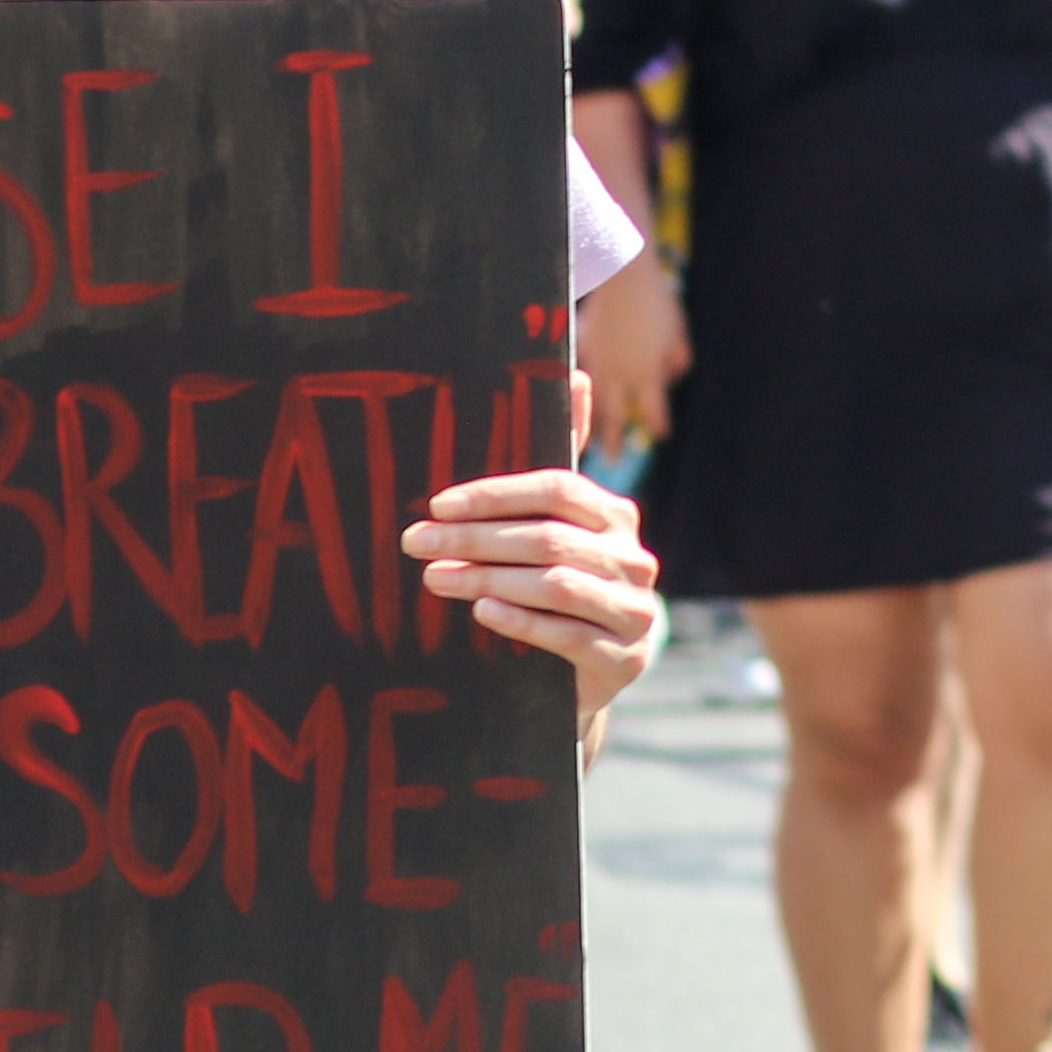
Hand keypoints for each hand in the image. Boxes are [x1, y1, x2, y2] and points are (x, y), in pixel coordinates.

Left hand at [405, 393, 662, 728]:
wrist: (587, 680)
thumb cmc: (563, 589)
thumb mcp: (561, 529)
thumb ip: (564, 458)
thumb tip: (578, 371)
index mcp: (617, 516)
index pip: (558, 488)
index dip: (497, 494)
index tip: (438, 504)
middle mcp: (634, 558)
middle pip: (549, 538)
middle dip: (476, 539)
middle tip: (416, 542)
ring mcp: (634, 610)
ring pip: (555, 583)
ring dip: (488, 579)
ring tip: (434, 579)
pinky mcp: (624, 658)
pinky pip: (567, 634)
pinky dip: (520, 622)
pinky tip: (481, 613)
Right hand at [577, 245, 689, 444]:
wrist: (624, 273)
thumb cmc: (656, 299)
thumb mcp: (676, 330)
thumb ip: (677, 356)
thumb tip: (675, 375)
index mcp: (646, 372)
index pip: (653, 410)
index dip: (657, 424)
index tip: (661, 435)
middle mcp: (619, 374)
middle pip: (616, 416)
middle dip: (614, 440)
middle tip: (611, 461)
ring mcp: (597, 362)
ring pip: (591, 400)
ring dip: (589, 421)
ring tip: (585, 439)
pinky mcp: (579, 346)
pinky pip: (574, 373)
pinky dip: (570, 387)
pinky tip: (565, 397)